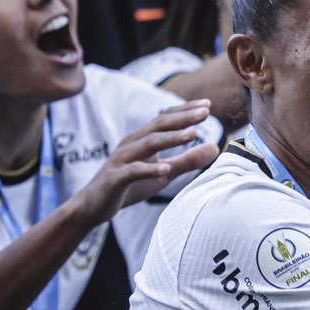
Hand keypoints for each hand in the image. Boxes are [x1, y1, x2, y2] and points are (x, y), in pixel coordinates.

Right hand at [69, 102, 216, 225]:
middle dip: (183, 118)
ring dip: (171, 138)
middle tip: (205, 112)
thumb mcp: (163, 173)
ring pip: (148, 144)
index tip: (208, 104)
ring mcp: (122, 160)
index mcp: (143, 139)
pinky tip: (166, 169)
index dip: (185, 110)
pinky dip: (149, 169)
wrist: (93, 206)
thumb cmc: (130, 186)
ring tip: (193, 135)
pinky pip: (133, 171)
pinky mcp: (115, 178)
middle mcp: (132, 144)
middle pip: (159, 125)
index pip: (166, 119)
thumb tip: (215, 148)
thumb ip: (187, 161)